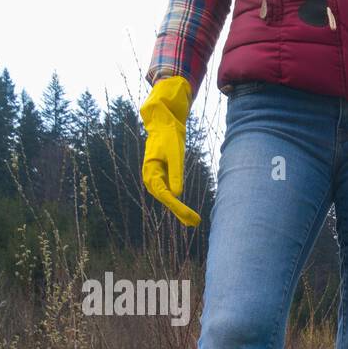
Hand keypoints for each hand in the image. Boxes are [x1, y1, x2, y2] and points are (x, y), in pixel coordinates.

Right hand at [140, 76, 200, 226]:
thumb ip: (176, 173)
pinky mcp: (163, 178)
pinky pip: (170, 194)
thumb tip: (177, 194)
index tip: (190, 216)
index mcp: (151, 172)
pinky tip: (187, 214)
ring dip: (180, 211)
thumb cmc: (169, 137)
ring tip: (194, 222)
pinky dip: (178, 204)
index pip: (165, 195)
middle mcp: (151, 178)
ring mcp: (156, 179)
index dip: (178, 207)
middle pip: (166, 200)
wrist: (164, 124)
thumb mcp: (175, 154)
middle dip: (180, 212)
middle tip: (195, 223)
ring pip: (168, 199)